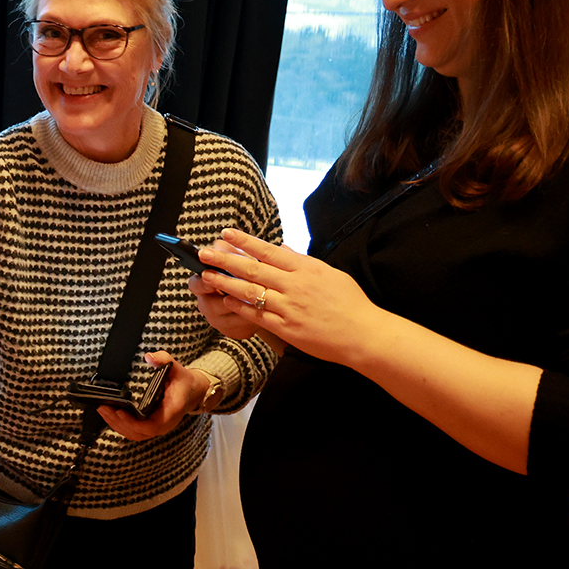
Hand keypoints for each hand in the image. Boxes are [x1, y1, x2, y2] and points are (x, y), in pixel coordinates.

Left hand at [95, 352, 212, 439]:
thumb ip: (164, 360)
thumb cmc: (183, 381)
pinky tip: (110, 414)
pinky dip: (120, 425)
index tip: (120, 412)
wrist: (192, 391)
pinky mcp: (149, 425)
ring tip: (103, 410)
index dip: (134, 423)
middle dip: (118, 422)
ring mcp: (156, 426)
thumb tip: (149, 357)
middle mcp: (163, 423)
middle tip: (104, 408)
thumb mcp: (177, 368)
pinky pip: (133, 431)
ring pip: (134, 434)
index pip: (152, 426)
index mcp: (171, 412)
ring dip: (116, 424)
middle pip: (138, 433)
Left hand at [192, 228, 383, 366]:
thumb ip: (302, 262)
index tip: (226, 233)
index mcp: (306, 269)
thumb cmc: (350, 303)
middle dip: (225, 259)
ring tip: (207, 276)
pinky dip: (239, 308)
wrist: (363, 334)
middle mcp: (295, 286)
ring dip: (226, 283)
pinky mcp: (286, 328)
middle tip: (204, 252)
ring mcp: (289, 307)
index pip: (268, 251)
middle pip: (253, 269)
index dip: (245, 242)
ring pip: (250, 292)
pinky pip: (257, 316)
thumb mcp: (329, 274)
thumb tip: (282, 249)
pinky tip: (226, 301)